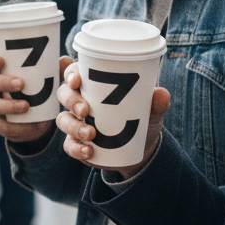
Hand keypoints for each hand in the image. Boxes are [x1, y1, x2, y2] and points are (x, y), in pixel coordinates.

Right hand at [0, 51, 72, 144]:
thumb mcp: (50, 78)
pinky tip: (26, 124)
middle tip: (21, 83)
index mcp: (1, 70)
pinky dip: (12, 125)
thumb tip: (65, 60)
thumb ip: (56, 68)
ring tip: (26, 106)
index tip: (0, 61)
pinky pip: (0, 125)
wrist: (39, 119)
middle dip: (2, 82)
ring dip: (7, 105)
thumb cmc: (41, 89)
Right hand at [55, 63, 169, 177]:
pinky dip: (76, 148)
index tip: (77, 80)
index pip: (74, 73)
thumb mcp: (150, 112)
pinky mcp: (77, 143)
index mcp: (94, 86)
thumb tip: (161, 93)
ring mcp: (76, 123)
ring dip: (74, 126)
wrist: (141, 150)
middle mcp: (80, 102)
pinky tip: (89, 151)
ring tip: (91, 134)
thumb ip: (156, 103)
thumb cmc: (141, 120)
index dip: (71, 73)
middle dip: (71, 100)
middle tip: (86, 110)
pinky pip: (69, 145)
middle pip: (64, 94)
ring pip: (63, 120)